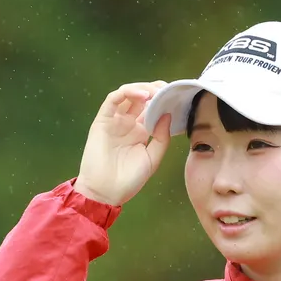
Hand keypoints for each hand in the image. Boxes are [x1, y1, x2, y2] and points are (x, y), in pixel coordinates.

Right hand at [74, 80, 171, 205]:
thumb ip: (162, 138)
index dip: (164, 100)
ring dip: (143, 88)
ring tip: (156, 91)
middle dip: (156, 90)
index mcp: (141, 131)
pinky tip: (143, 96)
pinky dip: (127, 92)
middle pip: (141, 97)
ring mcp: (115, 120)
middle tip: (168, 90)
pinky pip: (113, 99)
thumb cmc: (129, 180)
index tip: (177, 97)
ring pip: (128, 94)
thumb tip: (168, 115)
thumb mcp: (153, 159)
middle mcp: (128, 123)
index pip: (153, 108)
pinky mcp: (102, 120)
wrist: (105, 192)